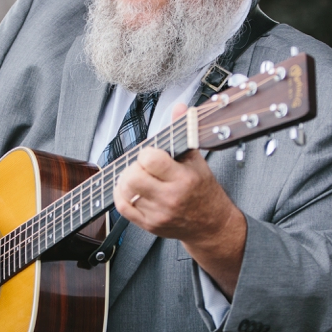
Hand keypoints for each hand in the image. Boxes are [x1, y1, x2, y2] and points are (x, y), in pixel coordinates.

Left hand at [113, 105, 246, 295]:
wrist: (210, 225)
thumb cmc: (203, 190)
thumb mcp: (197, 159)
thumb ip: (184, 131)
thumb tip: (180, 107)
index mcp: (183, 179)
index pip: (150, 159)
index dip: (147, 153)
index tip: (153, 155)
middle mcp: (170, 198)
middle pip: (133, 177)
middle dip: (134, 167)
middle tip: (143, 167)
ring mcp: (158, 214)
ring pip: (125, 191)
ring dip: (126, 180)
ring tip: (137, 177)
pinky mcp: (150, 225)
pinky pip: (123, 208)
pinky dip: (121, 195)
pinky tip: (130, 189)